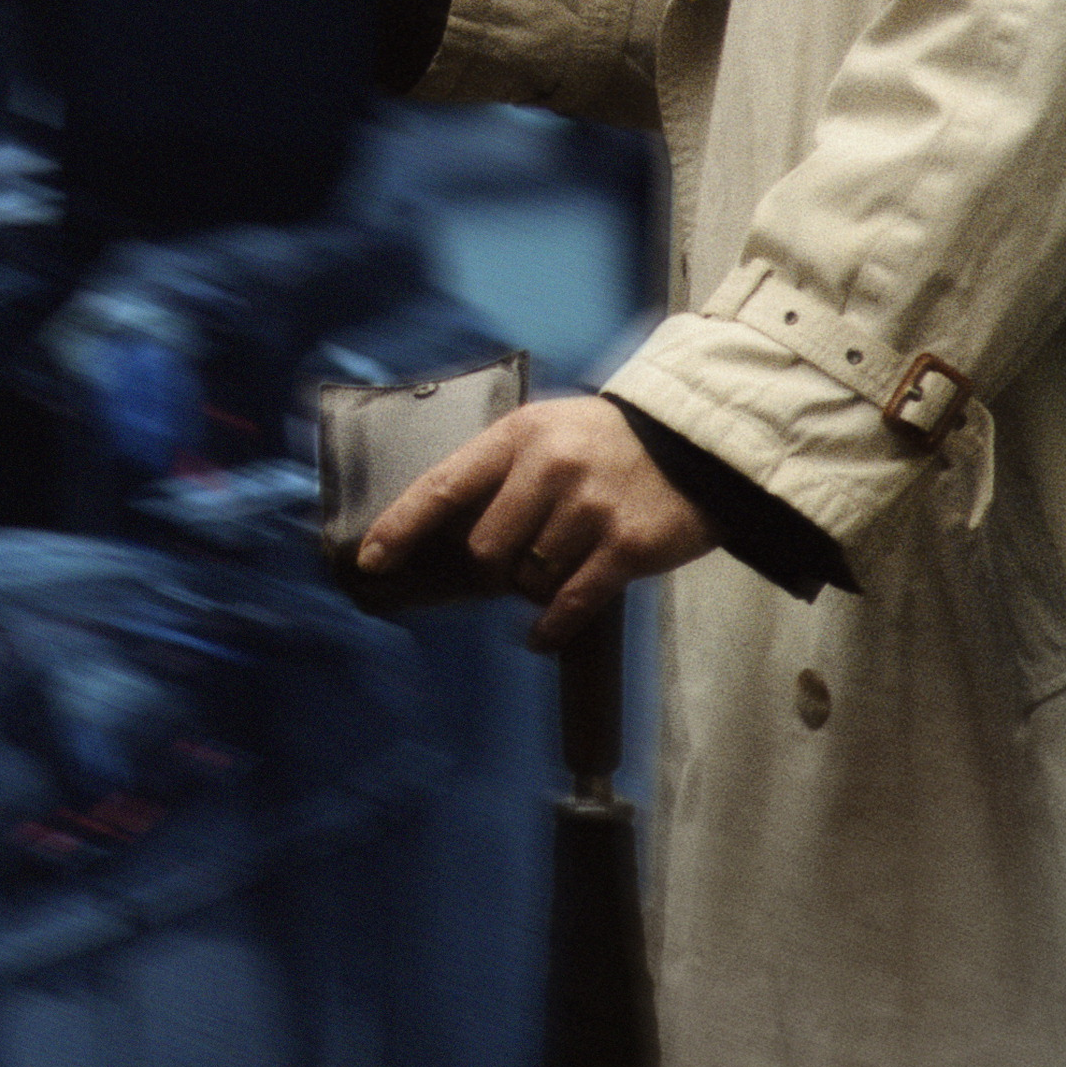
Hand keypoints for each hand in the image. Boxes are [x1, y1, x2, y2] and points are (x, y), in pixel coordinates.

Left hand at [364, 396, 714, 650]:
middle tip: (516, 558)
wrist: (695, 443)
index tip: (370, 560)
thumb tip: (448, 537)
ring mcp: (589, 509)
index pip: (443, 485)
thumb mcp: (546, 433)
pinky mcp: (627, 547)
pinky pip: (570, 604)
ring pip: (529, 580)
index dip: (400, 526)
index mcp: (517, 436)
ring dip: (535, 585)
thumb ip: (500, 473)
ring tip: (562, 560)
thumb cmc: (604, 443)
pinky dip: (551, 626)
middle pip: (485, 550)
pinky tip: (542, 633)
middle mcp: (549, 469)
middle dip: (492, 567)